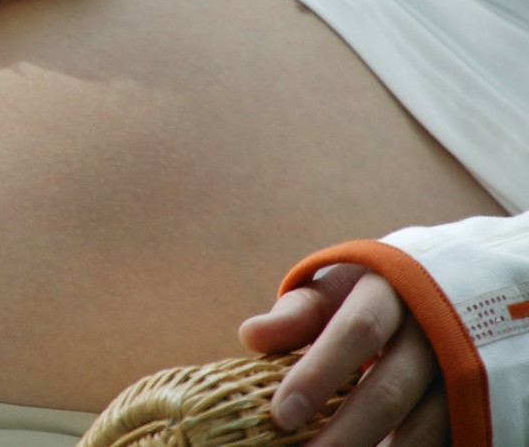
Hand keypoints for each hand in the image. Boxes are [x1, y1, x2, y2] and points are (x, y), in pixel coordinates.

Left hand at [239, 264, 448, 445]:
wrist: (448, 290)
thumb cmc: (372, 293)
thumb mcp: (336, 289)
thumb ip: (297, 314)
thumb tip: (250, 336)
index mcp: (392, 291)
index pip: (356, 331)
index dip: (317, 374)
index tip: (280, 415)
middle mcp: (433, 332)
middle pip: (387, 391)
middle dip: (343, 434)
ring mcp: (459, 372)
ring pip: (422, 427)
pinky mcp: (472, 404)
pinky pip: (442, 440)